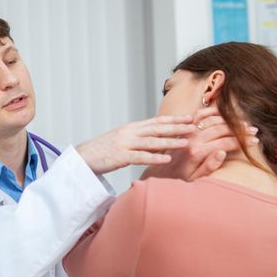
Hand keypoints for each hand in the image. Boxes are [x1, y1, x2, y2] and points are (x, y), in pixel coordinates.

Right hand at [76, 115, 196, 174]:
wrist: (82, 157)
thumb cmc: (102, 151)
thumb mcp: (121, 140)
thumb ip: (137, 138)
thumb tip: (154, 138)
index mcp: (131, 128)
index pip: (156, 121)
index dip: (174, 119)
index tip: (190, 117)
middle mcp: (129, 133)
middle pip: (157, 128)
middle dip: (177, 127)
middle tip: (194, 125)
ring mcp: (124, 144)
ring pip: (152, 142)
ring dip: (170, 142)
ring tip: (186, 142)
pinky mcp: (119, 157)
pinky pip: (140, 157)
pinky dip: (155, 158)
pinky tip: (167, 160)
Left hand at [140, 108, 258, 180]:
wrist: (160, 169)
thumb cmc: (180, 177)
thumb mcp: (195, 179)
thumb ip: (209, 167)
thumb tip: (222, 152)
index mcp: (197, 152)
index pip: (226, 142)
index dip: (242, 140)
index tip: (255, 140)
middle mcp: (192, 138)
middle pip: (222, 129)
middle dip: (240, 129)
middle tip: (254, 130)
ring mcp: (187, 130)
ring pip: (213, 120)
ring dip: (230, 120)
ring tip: (244, 122)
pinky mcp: (183, 126)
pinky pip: (199, 114)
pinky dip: (212, 111)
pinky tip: (224, 113)